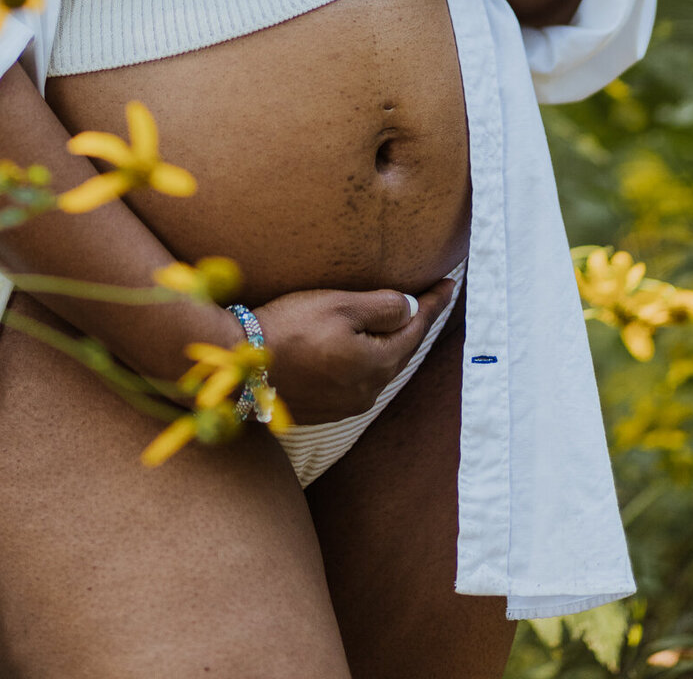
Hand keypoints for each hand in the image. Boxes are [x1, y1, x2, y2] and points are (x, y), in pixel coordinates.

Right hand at [254, 278, 456, 424]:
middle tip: (430, 299)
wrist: (242, 364)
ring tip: (400, 320)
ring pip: (381, 367)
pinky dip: (368, 358)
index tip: (450, 284)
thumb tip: (411, 307)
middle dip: (416, 324)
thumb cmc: (290, 328)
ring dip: (391, 342)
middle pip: (401, 351)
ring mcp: (346, 403)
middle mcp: (368, 390)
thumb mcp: (339, 306)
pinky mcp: (326, 408)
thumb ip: (382, 307)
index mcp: (377, 364)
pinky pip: (359, 378)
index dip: (434, 304)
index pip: (416, 328)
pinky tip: (363, 346)